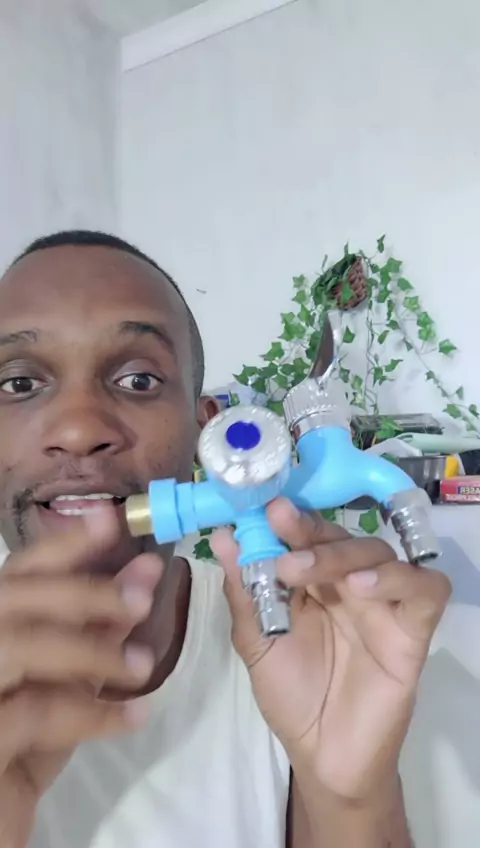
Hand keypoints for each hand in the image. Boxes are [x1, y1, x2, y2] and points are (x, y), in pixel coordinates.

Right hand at [0, 509, 161, 843]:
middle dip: (83, 590)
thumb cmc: (18, 756)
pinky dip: (89, 714)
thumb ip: (89, 644)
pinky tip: (133, 718)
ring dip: (86, 648)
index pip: (16, 574)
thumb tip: (137, 584)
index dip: (62, 544)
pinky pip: (32, 713)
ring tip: (141, 664)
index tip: (112, 518)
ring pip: (17, 645)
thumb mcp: (61, 692)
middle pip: (11, 596)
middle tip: (142, 594)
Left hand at [211, 498, 449, 800]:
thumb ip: (244, 592)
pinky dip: (400, 578)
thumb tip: (223, 537)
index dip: (289, 520)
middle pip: (342, 537)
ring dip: (342, 552)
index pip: (308, 535)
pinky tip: (362, 587)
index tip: (264, 507)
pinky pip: (426, 589)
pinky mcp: (413, 630)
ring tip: (304, 568)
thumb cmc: (291, 695)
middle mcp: (350, 585)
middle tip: (279, 527)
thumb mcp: (256, 642)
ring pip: (379, 554)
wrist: (323, 756)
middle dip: (310, 530)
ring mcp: (383, 604)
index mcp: (314, 582)